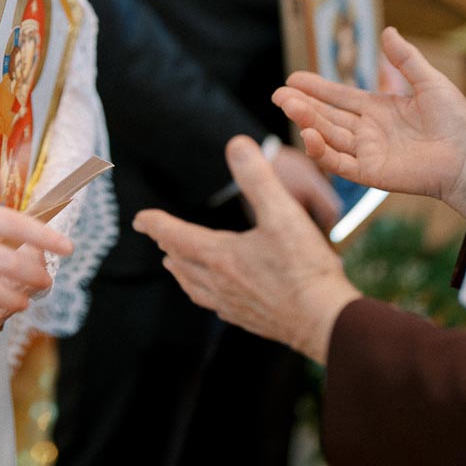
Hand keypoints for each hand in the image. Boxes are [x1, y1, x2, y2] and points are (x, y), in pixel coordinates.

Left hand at [133, 136, 358, 363]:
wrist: (325, 321)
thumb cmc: (304, 268)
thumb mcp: (282, 213)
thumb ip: (258, 177)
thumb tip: (237, 143)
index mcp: (219, 256)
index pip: (175, 235)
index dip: (155, 224)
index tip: (139, 219)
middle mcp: (219, 282)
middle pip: (181, 261)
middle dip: (168, 245)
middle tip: (158, 236)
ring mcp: (233, 304)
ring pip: (194, 286)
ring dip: (181, 271)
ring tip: (175, 264)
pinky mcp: (249, 320)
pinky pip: (216, 305)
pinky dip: (204, 293)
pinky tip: (215, 296)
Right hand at [273, 27, 465, 223]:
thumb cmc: (457, 120)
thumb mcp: (429, 81)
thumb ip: (405, 59)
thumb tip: (387, 31)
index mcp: (378, 109)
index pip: (339, 97)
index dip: (316, 88)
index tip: (293, 78)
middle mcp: (367, 131)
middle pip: (327, 116)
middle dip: (302, 105)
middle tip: (279, 94)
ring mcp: (367, 152)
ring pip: (328, 136)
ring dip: (306, 122)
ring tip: (288, 106)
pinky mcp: (371, 173)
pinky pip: (339, 163)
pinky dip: (321, 151)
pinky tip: (308, 135)